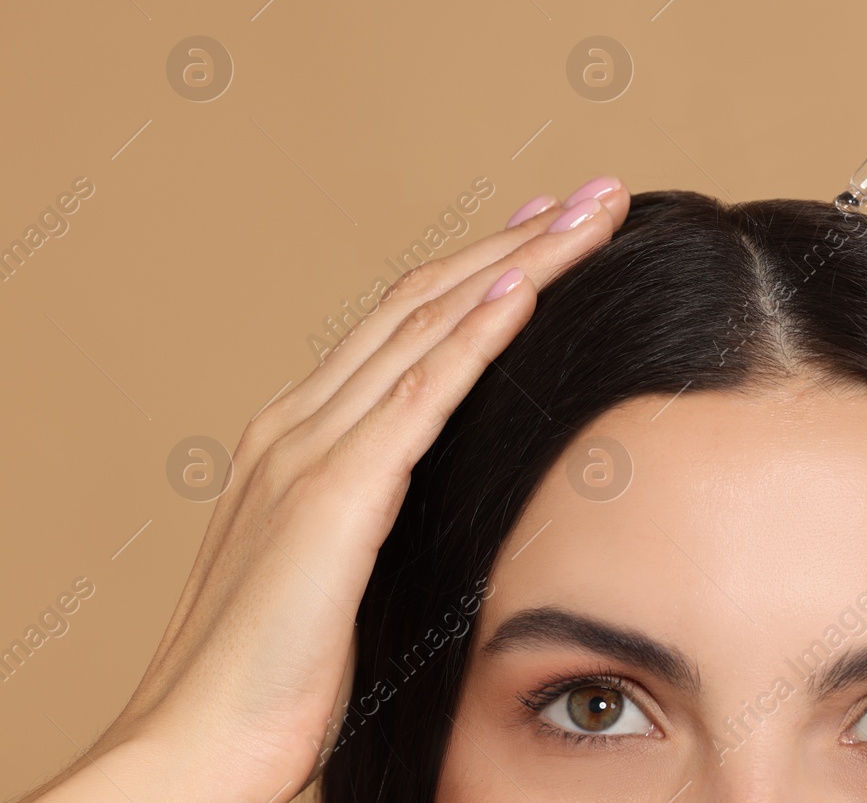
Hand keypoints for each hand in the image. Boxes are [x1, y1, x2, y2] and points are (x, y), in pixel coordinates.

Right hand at [26, 177, 629, 802]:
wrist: (196, 748)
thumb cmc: (272, 678)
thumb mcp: (340, 571)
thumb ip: (380, 514)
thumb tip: (443, 495)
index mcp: (300, 436)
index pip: (406, 322)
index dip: (484, 267)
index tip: (546, 228)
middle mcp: (299, 422)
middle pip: (426, 299)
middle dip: (520, 239)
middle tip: (595, 194)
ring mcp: (309, 451)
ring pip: (430, 325)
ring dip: (521, 262)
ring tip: (591, 215)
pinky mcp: (332, 496)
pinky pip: (418, 396)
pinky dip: (475, 337)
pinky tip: (527, 292)